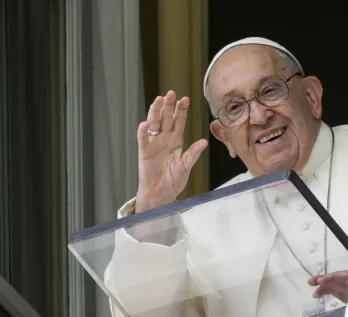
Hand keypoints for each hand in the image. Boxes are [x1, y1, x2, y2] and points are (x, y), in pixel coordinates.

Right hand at [135, 91, 207, 212]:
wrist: (161, 193)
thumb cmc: (173, 180)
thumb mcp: (186, 166)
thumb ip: (193, 154)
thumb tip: (204, 142)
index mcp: (176, 141)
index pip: (179, 121)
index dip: (181, 110)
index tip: (185, 99)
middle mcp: (164, 139)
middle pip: (166, 118)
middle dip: (169, 105)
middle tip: (172, 93)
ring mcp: (154, 143)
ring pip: (154, 123)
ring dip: (156, 111)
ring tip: (159, 100)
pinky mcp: (144, 151)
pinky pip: (143, 139)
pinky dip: (143, 131)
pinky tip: (145, 123)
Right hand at [307, 270, 347, 316]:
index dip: (338, 277)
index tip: (327, 279)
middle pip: (341, 280)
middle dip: (327, 279)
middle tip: (313, 282)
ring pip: (337, 286)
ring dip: (324, 286)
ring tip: (312, 289)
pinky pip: (337, 293)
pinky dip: (327, 293)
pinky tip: (318, 295)